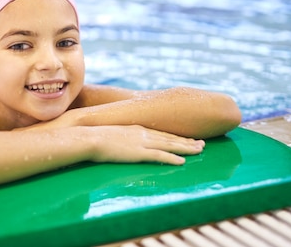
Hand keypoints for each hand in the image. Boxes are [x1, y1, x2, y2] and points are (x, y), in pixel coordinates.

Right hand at [87, 125, 204, 165]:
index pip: (161, 132)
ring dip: (186, 148)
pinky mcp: (138, 152)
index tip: (188, 138)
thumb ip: (120, 138)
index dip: (176, 136)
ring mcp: (141, 142)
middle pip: (170, 137)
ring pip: (169, 145)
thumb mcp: (111, 134)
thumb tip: (121, 143)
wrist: (89, 136)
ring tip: (199, 150)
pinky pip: (160, 156)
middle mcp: (142, 133)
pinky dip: (172, 158)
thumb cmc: (95, 136)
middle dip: (187, 141)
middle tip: (202, 144)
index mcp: (136, 128)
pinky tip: (182, 162)